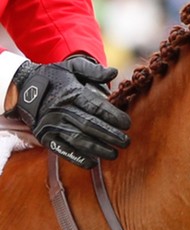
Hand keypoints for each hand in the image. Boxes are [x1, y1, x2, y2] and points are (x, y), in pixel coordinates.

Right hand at [10, 56, 130, 168]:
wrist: (22, 88)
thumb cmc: (55, 77)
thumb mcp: (72, 67)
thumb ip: (93, 70)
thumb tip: (114, 72)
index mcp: (71, 93)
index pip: (95, 106)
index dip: (112, 116)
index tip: (127, 124)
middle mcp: (61, 110)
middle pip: (89, 124)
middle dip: (109, 135)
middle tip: (126, 142)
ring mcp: (51, 125)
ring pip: (77, 139)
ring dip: (97, 148)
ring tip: (114, 154)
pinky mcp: (44, 136)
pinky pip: (62, 149)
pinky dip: (77, 158)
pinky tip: (92, 163)